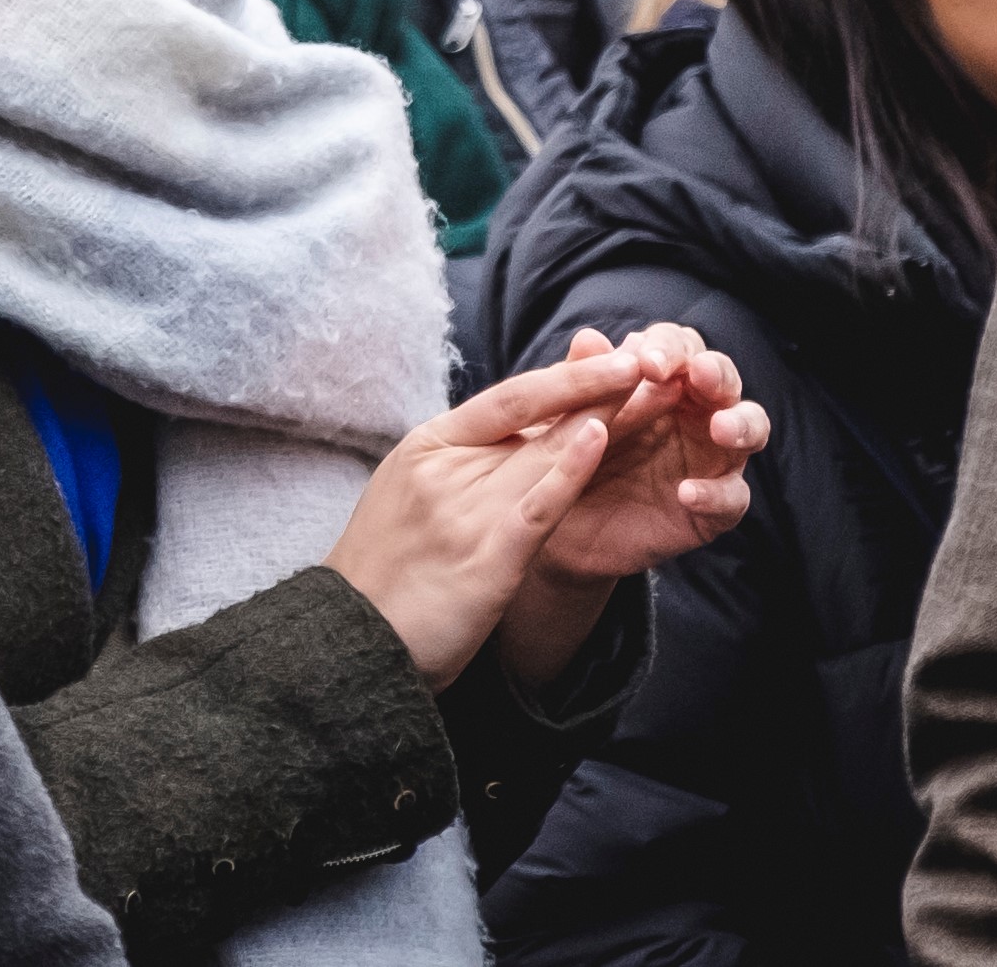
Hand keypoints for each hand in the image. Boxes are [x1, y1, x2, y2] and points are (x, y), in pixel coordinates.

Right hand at [324, 340, 653, 685]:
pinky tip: (598, 436)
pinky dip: (570, 467)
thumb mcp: (411, 498)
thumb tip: (512, 439)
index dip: (561, 375)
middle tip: (647, 360)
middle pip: (533, 419)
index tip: (607, 356)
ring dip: (603, 417)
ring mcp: (462, 508)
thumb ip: (457, 465)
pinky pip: (537, 503)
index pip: (504, 399)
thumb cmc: (384, 575)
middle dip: (596, 388)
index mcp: (424, 448)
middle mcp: (442, 468)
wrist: (348, 640)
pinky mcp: (484, 555)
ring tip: (648, 389)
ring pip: (543, 452)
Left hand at [483, 322, 765, 690]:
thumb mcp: (566, 418)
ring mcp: (710, 458)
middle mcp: (695, 412)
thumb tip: (589, 338)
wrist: (556, 527)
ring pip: (751, 428)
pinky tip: (687, 492)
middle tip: (698, 375)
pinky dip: (716, 493)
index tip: (647, 360)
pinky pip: (732, 498)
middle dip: (716, 373)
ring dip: (741, 423)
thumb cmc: (564, 455)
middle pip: (724, 379)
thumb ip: (581, 381)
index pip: (681, 347)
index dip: (670, 347)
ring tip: (719, 429)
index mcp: (662, 380)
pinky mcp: (713, 508)